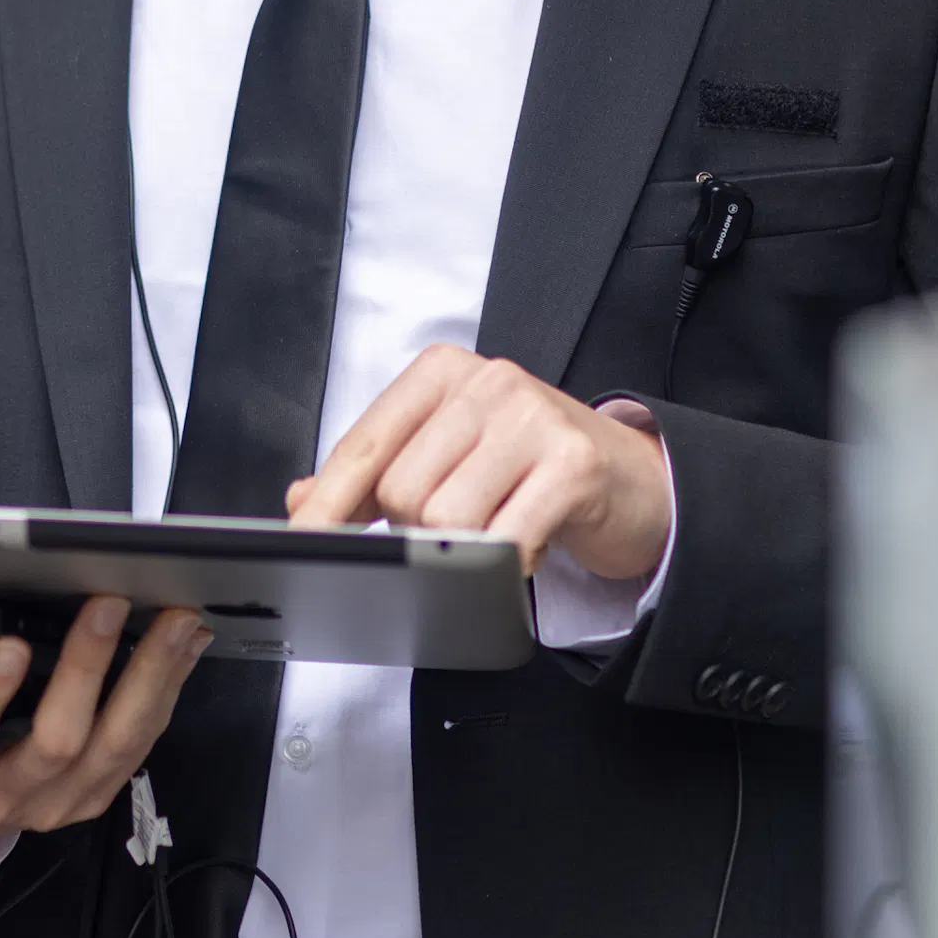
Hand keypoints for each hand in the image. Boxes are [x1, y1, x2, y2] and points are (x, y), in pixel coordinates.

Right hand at [0, 561, 211, 846]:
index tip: (11, 647)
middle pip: (54, 742)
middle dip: (87, 668)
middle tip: (110, 604)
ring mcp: (49, 805)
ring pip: (110, 748)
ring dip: (149, 680)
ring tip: (175, 623)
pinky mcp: (89, 802)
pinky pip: (136, 751)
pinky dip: (164, 696)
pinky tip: (182, 651)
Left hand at [286, 344, 670, 581]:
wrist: (636, 481)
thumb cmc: (531, 469)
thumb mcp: (448, 458)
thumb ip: (373, 475)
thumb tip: (302, 501)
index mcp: (442, 372)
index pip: (364, 443)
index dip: (330, 503)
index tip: (302, 544)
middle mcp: (486, 382)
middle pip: (400, 490)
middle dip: (419, 532)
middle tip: (461, 530)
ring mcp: (532, 418)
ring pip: (445, 518)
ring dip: (465, 550)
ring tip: (496, 533)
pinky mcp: (572, 464)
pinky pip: (504, 541)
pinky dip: (506, 564)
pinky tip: (525, 549)